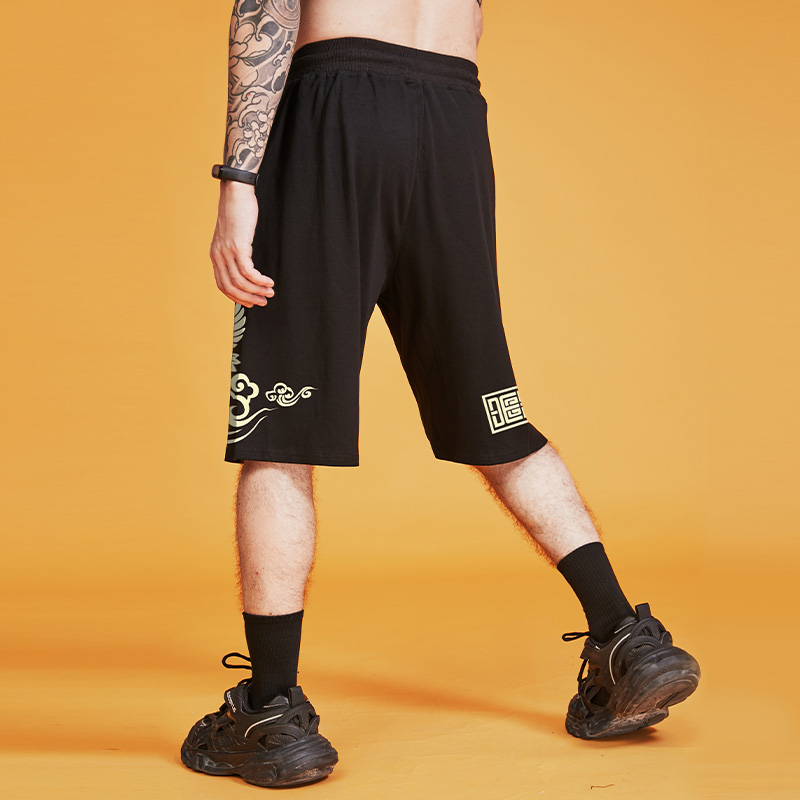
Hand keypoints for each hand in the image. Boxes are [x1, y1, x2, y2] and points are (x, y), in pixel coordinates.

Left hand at [209, 180, 274, 306]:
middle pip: (231, 287)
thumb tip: (244, 264)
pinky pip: (249, 272)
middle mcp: (218, 255)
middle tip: (263, 301)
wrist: (235, 193)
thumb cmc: (237, 211)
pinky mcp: (238, 247)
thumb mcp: (231, 235)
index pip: (222, 285)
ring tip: (270, 292)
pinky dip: (260, 280)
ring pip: (241, 282)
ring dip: (257, 290)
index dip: (237, 297)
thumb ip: (234, 250)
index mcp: (215, 255)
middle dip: (248, 298)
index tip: (251, 302)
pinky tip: (269, 281)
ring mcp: (227, 252)